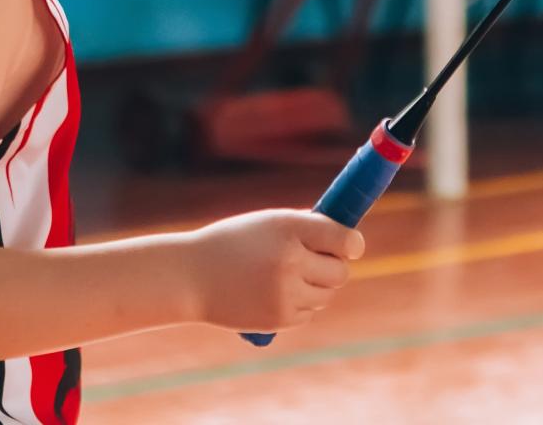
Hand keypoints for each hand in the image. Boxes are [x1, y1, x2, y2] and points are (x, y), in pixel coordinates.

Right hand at [174, 209, 364, 331]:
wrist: (191, 277)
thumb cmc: (233, 244)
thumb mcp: (267, 223)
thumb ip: (306, 227)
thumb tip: (348, 239)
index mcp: (289, 230)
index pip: (344, 239)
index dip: (351, 243)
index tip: (350, 246)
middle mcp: (290, 261)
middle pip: (340, 271)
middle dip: (333, 266)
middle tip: (316, 260)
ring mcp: (286, 293)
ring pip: (327, 294)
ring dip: (317, 286)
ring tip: (288, 276)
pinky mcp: (279, 319)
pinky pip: (309, 312)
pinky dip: (300, 304)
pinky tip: (274, 293)